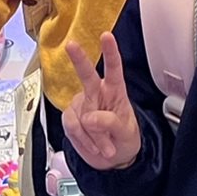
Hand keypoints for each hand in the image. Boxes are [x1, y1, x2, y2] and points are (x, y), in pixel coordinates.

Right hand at [61, 33, 140, 169]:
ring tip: (105, 146)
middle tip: (71, 45)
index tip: (106, 36)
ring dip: (93, 136)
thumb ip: (110, 123)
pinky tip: (93, 146)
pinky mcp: (70, 118)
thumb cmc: (123, 139)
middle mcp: (97, 93)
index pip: (114, 69)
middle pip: (86, 75)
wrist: (113, 159)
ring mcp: (82, 105)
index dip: (110, 52)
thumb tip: (90, 118)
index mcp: (115, 92)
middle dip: (78, 59)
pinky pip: (72, 128)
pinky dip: (83, 140)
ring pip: (81, 117)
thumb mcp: (126, 133)